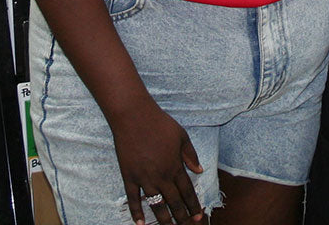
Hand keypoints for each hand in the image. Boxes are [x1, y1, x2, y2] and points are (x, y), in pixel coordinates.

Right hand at [109, 99, 204, 224]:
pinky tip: (141, 223)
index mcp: (175, 166)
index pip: (187, 192)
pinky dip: (136, 212)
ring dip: (164, 220)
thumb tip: (199, 170)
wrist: (133, 116)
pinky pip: (133, 199)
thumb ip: (190, 154)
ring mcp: (144, 178)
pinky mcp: (129, 176)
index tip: (198, 217)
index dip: (193, 206)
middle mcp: (161, 176)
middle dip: (182, 217)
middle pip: (174, 202)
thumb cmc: (159, 122)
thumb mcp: (182, 135)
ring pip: (156, 205)